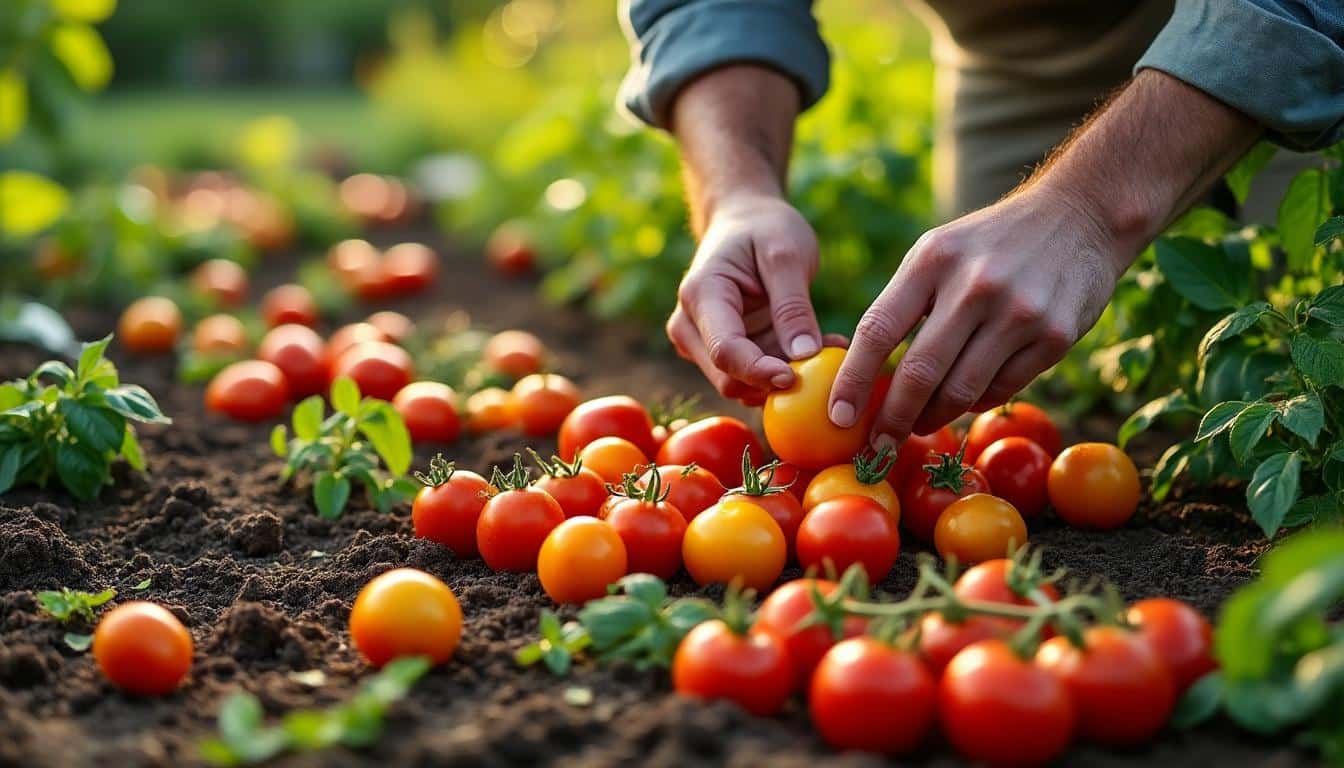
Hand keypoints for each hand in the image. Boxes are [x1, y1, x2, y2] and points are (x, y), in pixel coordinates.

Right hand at [667, 194, 845, 403]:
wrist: (744, 221)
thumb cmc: (764, 229)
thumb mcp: (786, 254)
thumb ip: (793, 305)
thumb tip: (805, 356)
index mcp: (701, 296)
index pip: (725, 351)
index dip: (760, 372)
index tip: (798, 378)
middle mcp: (690, 326)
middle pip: (728, 378)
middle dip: (774, 379)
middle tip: (826, 362)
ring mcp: (702, 343)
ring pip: (742, 385)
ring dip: (784, 377)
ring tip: (827, 346)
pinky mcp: (723, 352)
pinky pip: (753, 376)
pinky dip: (784, 369)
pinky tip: (816, 348)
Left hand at [828, 185, 1125, 445]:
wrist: (1080, 216)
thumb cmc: (990, 243)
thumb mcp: (939, 251)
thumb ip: (905, 303)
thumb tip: (865, 374)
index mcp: (932, 260)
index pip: (878, 330)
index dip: (852, 380)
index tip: (838, 417)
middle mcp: (974, 286)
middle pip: (919, 372)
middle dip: (891, 420)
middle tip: (874, 448)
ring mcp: (1019, 313)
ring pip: (961, 391)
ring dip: (932, 418)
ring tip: (916, 426)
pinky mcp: (1055, 337)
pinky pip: (1002, 389)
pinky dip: (975, 403)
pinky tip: (965, 401)